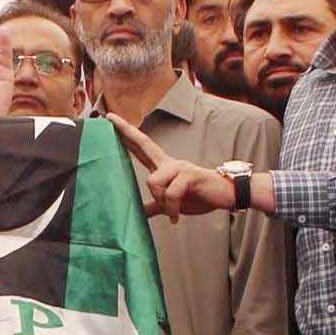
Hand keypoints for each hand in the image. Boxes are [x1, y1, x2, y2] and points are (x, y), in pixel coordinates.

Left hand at [105, 112, 233, 221]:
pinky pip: (171, 193)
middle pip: (144, 144)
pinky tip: (175, 217)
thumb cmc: (200, 196)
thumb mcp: (173, 204)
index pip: (141, 147)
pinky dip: (172, 208)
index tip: (110, 120)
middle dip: (126, 131)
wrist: (228, 195)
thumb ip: (156, 206)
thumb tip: (139, 213)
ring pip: (153, 182)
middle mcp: (170, 163)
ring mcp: (179, 167)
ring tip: (171, 211)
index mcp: (164, 167)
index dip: (126, 135)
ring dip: (161, 202)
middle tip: (108, 118)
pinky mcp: (189, 175)